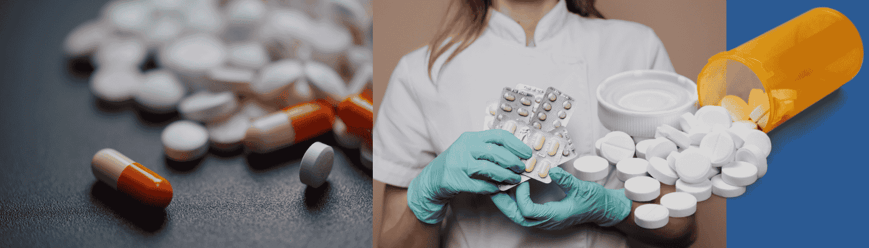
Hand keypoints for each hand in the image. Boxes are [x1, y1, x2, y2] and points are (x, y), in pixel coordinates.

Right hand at [407, 129, 532, 223]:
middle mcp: (464, 148)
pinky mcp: (455, 180)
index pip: (498, 135)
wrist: (432, 179)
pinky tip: (498, 189)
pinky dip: (492, 188)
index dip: (516, 144)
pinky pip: (480, 185)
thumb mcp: (470, 149)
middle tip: (522, 168)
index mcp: (471, 138)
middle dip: (513, 161)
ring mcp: (459, 164)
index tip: (527, 153)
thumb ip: (489, 149)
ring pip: (489, 169)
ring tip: (515, 180)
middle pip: (495, 152)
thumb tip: (517, 154)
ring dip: (505, 175)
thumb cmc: (457, 163)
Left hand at [491, 167, 631, 229]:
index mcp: (554, 216)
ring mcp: (545, 220)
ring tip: (499, 187)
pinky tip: (513, 189)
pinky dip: (515, 202)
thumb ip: (566, 180)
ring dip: (507, 202)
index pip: (527, 211)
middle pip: (517, 216)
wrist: (602, 209)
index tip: (522, 180)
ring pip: (519, 216)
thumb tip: (551, 170)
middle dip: (503, 203)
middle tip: (494, 187)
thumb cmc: (594, 201)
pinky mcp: (545, 216)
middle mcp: (546, 221)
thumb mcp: (582, 187)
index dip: (520, 196)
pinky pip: (525, 212)